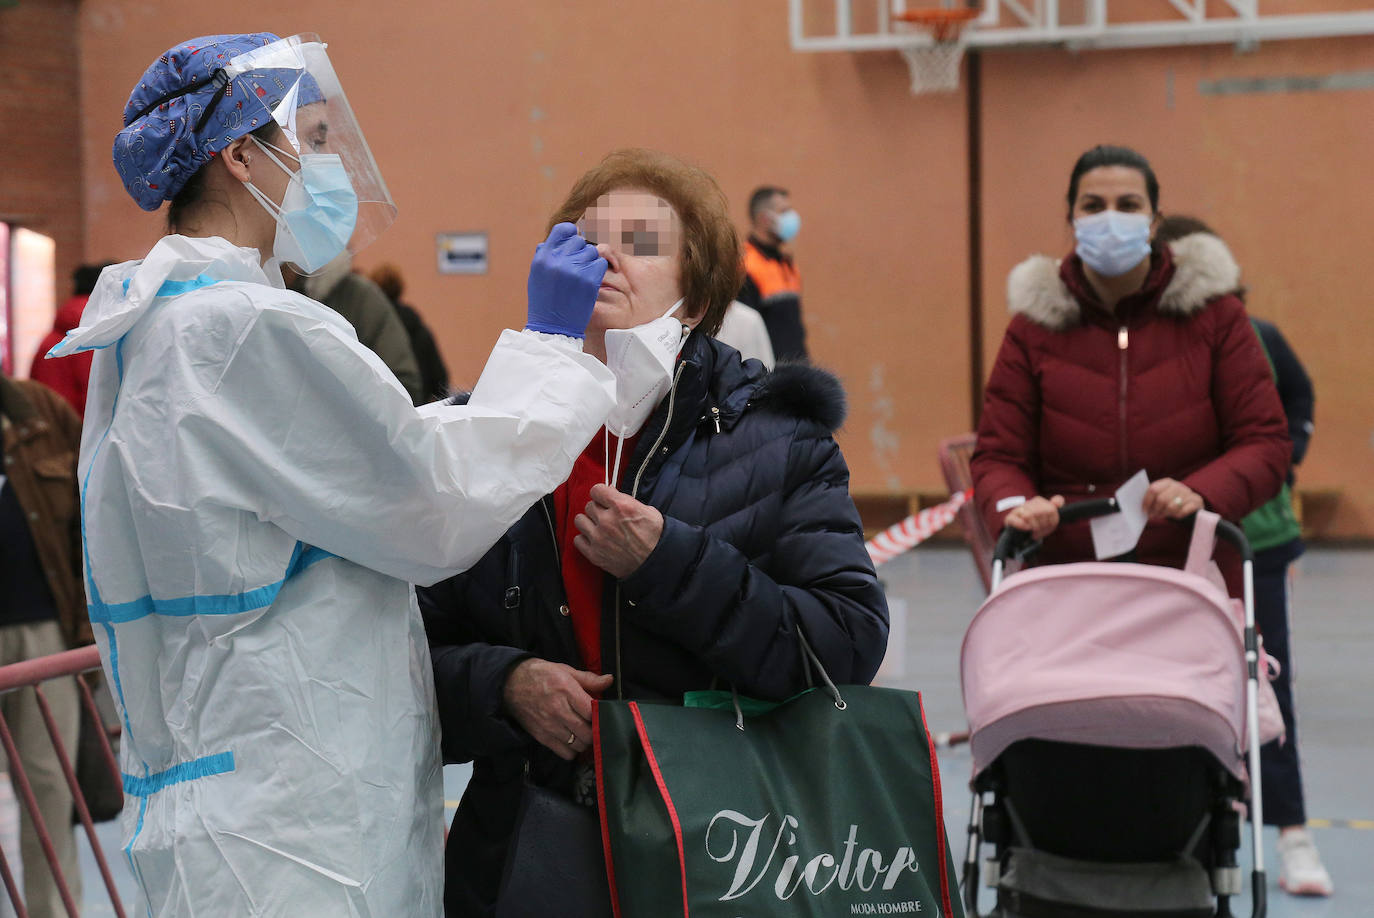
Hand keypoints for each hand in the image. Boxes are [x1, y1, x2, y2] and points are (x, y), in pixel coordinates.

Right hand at [503, 658, 613, 759]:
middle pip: (588, 732)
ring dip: (585, 741)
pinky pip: (565, 753)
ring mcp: (549, 725)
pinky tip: (572, 739)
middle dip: (595, 730)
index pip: (592, 712)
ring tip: (583, 732)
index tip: (601, 713)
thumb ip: (589, 678)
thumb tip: (609, 681)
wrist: (510, 683)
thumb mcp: (565, 670)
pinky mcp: (541, 736)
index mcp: (567, 690)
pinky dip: (572, 750)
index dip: (601, 714)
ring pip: (578, 744)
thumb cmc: (540, 675)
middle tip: (594, 725)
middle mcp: (559, 710)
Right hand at [525, 223, 607, 338]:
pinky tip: (590, 280)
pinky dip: (597, 270)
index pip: (562, 230)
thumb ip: (545, 254)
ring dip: (589, 261)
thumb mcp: (537, 275)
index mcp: (543, 257)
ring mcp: (575, 270)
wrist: (553, 328)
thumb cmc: (544, 301)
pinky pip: (600, 264)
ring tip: (582, 275)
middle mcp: (558, 261)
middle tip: (576, 266)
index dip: (570, 233)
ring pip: (591, 252)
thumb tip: (559, 237)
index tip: (572, 240)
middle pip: (578, 241)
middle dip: (579, 251)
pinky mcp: (589, 281)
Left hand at [573, 483, 663, 578]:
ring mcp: (599, 538)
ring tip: (598, 526)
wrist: (656, 562)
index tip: (604, 498)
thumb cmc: (655, 536)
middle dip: (598, 509)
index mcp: (622, 507)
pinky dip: (585, 539)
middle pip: (589, 505)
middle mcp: (607, 521)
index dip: (601, 493)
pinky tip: (595, 539)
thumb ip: (626, 499)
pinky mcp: (594, 554)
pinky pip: (578, 539)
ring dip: (588, 522)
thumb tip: (611, 492)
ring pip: (580, 520)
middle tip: (606, 515)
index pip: (596, 490)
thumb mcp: (647, 510)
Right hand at [1004, 495, 1064, 540]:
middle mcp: (1028, 503)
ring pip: (1029, 515)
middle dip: (1043, 525)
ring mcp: (1018, 510)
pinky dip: (1023, 525)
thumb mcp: (1050, 518)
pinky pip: (1016, 519)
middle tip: (1040, 530)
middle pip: (1041, 513)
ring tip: (1034, 532)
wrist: (1022, 534)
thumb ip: (1056, 506)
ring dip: (1034, 527)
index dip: (1052, 521)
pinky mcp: (1010, 518)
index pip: (1051, 510)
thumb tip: (1058, 501)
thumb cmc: (1038, 525)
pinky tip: (1027, 529)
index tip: (1049, 525)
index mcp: (1038, 501)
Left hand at [1142, 478, 1203, 518]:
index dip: (1147, 501)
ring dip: (1165, 514)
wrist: (1192, 503)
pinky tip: (1176, 515)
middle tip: (1153, 515)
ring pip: (1172, 506)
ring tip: (1162, 515)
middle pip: (1162, 499)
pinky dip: (1177, 516)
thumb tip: (1142, 507)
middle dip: (1155, 510)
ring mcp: (1188, 493)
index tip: (1144, 510)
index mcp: (1167, 482)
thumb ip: (1152, 498)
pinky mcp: (1196, 501)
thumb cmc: (1171, 500)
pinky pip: (1183, 511)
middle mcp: (1178, 485)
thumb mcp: (1162, 496)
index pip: (1153, 489)